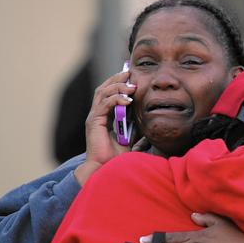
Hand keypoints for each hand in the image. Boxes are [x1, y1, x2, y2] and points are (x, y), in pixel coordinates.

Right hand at [74, 69, 135, 184]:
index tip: (132, 77)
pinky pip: (104, 105)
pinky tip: (128, 100)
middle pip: (104, 88)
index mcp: (105, 117)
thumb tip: (150, 131)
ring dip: (117, 87)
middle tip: (130, 73)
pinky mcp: (93, 122)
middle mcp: (97, 114)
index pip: (109, 93)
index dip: (119, 83)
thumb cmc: (116, 159)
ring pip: (102, 93)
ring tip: (131, 86)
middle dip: (117, 79)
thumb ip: (138, 134)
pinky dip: (116, 99)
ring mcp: (94, 117)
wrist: (105, 169)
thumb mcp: (131, 142)